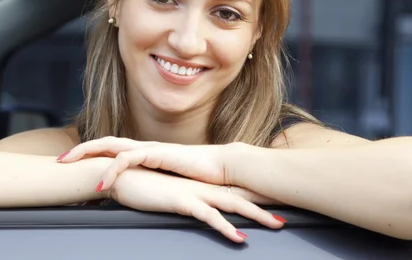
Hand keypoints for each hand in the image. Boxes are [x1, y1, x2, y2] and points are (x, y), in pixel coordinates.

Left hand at [58, 137, 229, 189]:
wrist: (221, 168)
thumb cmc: (197, 177)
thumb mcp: (166, 181)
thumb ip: (150, 183)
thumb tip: (135, 194)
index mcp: (143, 153)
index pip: (110, 149)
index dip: (90, 154)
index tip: (71, 164)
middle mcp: (142, 148)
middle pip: (104, 142)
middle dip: (79, 149)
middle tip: (58, 160)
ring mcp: (149, 148)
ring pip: (110, 145)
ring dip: (87, 154)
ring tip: (67, 165)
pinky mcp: (157, 154)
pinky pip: (128, 159)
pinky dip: (112, 169)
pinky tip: (102, 182)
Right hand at [108, 167, 284, 241]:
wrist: (122, 174)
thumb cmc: (143, 184)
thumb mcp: (168, 193)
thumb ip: (184, 197)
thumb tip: (196, 205)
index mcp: (201, 185)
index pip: (235, 190)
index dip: (257, 196)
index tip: (277, 200)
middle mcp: (202, 187)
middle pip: (241, 196)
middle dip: (266, 204)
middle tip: (289, 210)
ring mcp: (194, 193)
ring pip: (232, 205)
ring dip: (256, 215)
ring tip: (277, 224)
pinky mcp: (182, 201)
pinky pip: (208, 217)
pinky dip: (226, 227)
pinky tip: (239, 237)